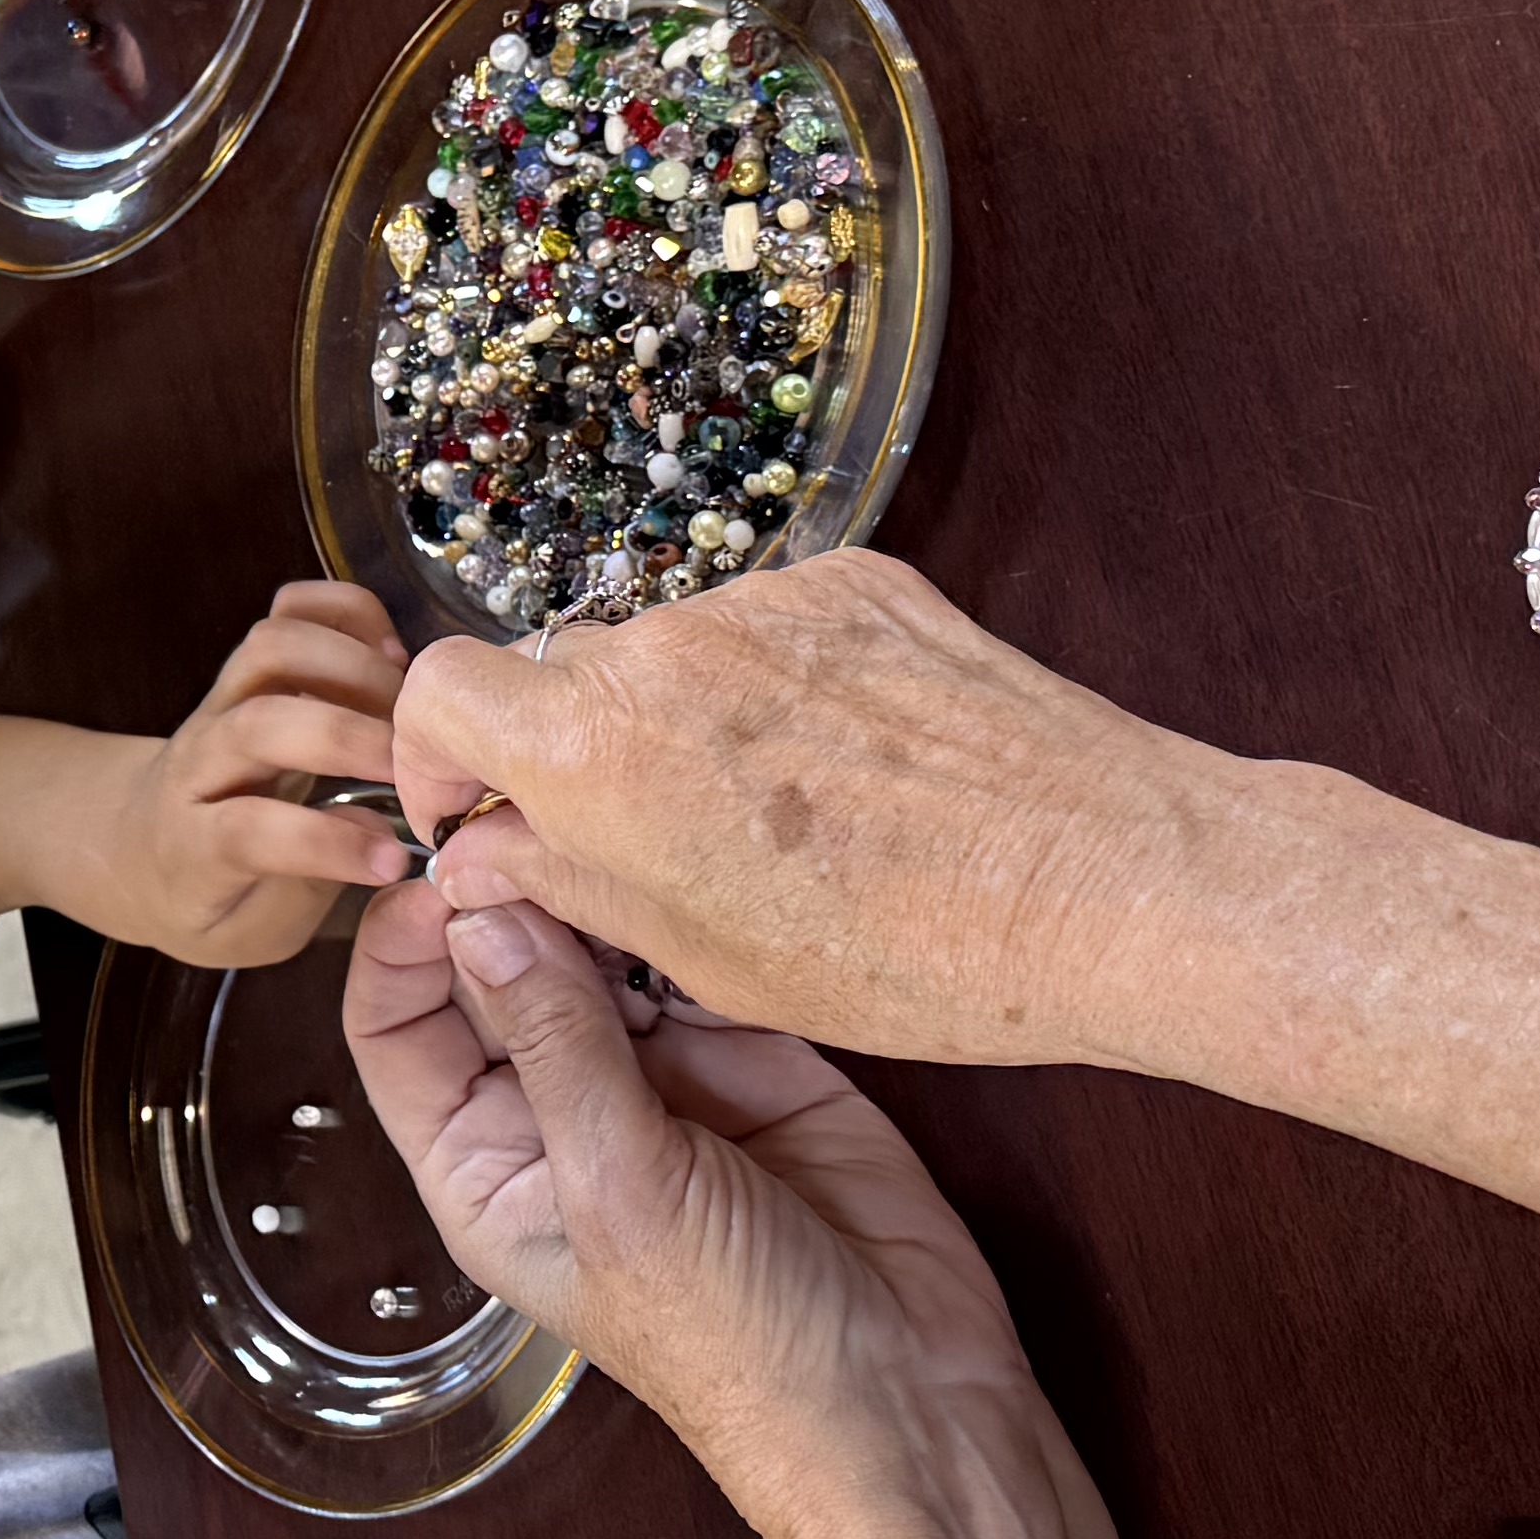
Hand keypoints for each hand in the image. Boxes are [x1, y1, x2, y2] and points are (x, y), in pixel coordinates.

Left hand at [120, 581, 421, 967]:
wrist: (133, 844)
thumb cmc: (201, 895)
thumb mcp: (248, 931)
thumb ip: (311, 887)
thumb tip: (385, 838)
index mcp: (188, 845)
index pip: (245, 830)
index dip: (325, 843)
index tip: (392, 860)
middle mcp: (199, 761)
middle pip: (260, 724)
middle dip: (349, 739)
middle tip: (418, 769)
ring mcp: (221, 702)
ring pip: (274, 647)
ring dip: (355, 667)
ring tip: (411, 709)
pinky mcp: (247, 667)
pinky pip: (290, 610)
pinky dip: (349, 612)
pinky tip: (391, 658)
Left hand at [339, 887, 1031, 1538]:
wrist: (910, 1405)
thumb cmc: (739, 1347)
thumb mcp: (624, 1191)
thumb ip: (555, 1046)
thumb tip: (478, 916)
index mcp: (484, 1164)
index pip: (398, 1026)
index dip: (403, 942)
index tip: (436, 864)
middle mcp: (558, 1111)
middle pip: (496, 967)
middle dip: (509, 890)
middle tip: (536, 807)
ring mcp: (659, 1078)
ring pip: (601, 946)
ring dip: (604, 884)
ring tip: (614, 818)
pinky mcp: (756, 1054)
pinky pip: (704, 956)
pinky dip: (694, 906)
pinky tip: (690, 854)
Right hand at [395, 554, 1236, 1071]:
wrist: (1104, 879)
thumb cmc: (907, 955)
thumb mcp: (701, 957)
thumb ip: (564, 884)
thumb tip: (476, 853)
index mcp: (594, 746)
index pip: (436, 690)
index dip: (434, 757)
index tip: (477, 814)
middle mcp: (661, 646)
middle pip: (558, 675)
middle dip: (572, 755)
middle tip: (639, 843)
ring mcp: (766, 601)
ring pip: (672, 656)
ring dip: (685, 726)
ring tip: (779, 822)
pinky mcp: (857, 581)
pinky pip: (771, 628)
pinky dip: (779, 691)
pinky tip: (852, 773)